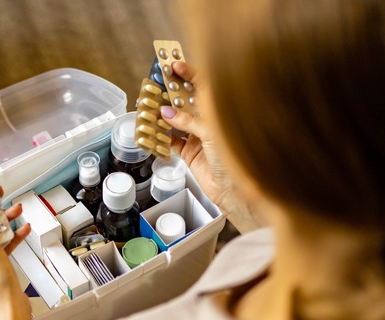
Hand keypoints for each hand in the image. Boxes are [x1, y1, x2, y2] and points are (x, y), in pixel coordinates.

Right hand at [160, 61, 232, 206]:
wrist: (234, 189)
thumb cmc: (235, 157)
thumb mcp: (211, 133)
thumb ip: (188, 121)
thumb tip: (167, 112)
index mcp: (218, 111)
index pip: (202, 86)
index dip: (188, 74)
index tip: (173, 66)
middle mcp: (207, 121)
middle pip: (185, 102)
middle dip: (170, 94)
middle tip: (155, 86)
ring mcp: (197, 136)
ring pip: (175, 121)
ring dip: (162, 115)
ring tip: (149, 107)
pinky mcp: (188, 152)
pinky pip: (170, 141)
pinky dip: (160, 137)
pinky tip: (152, 131)